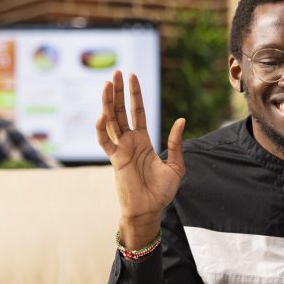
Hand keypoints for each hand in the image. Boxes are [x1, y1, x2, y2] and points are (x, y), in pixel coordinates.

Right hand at [95, 71, 185, 248]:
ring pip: (111, 121)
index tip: (131, 76)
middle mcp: (129, 141)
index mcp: (142, 140)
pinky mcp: (115, 160)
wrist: (149, 210)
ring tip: (107, 84)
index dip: (134, 94)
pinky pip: (105, 142)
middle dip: (118, 92)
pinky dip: (102, 129)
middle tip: (115, 73)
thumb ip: (175, 143)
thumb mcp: (175, 166)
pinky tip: (103, 114)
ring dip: (108, 102)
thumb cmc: (161, 192)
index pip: (137, 112)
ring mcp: (120, 149)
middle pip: (121, 111)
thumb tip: (181, 120)